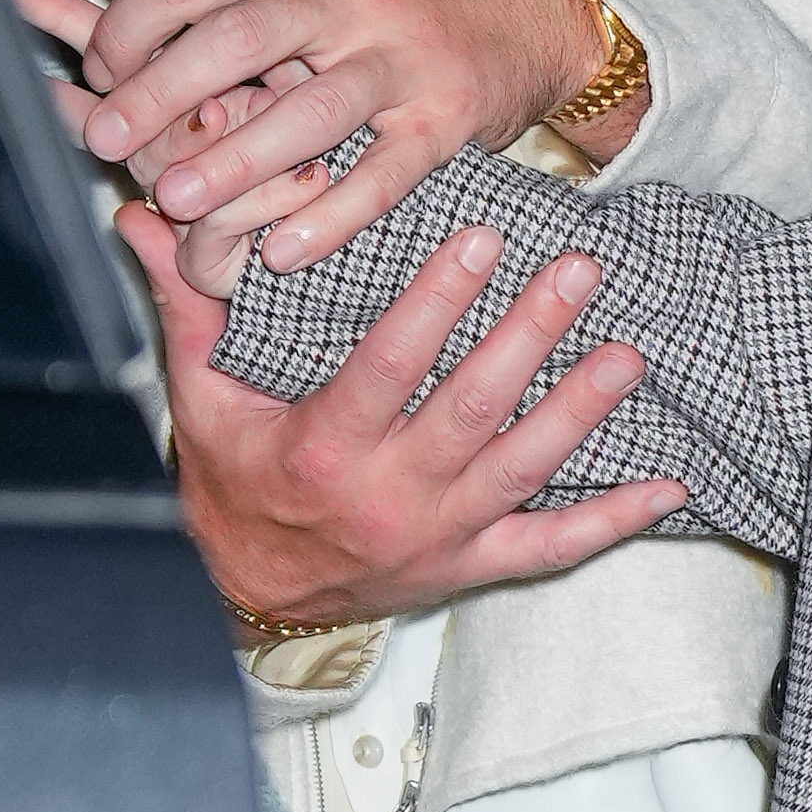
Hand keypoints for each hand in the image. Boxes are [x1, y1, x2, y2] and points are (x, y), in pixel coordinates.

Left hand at [30, 0, 643, 270]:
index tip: (98, 64)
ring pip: (311, 113)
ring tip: (175, 201)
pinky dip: (330, 217)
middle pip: (242, 38)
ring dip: (236, 162)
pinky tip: (279, 250)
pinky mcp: (448, 119)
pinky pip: (384, 176)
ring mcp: (407, 59)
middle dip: (162, 91)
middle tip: (106, 139)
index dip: (136, 21)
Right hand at [112, 202, 685, 625]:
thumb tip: (143, 214)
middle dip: (530, 336)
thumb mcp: (201, 395)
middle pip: (473, 409)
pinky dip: (614, 519)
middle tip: (577, 271)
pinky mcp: (473, 564)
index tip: (478, 239)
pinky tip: (668, 483)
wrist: (243, 597)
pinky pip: (553, 546)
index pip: (389, 367)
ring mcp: (440, 536)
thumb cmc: (230, 481)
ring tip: (629, 354)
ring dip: (580, 410)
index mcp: (324, 451)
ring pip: (523, 468)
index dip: (436, 302)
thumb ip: (186, 301)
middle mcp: (390, 498)